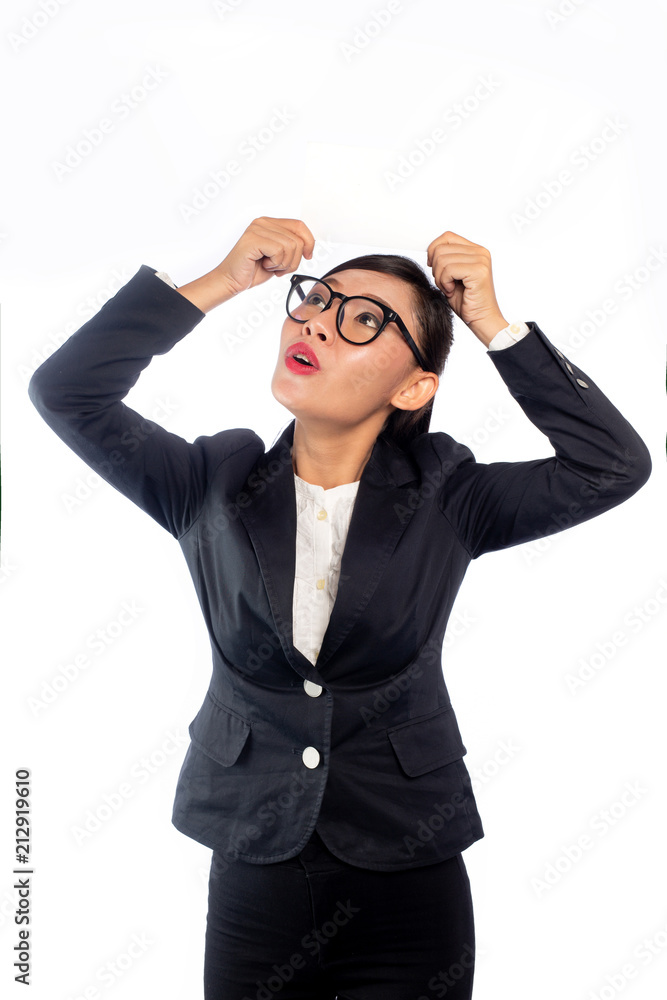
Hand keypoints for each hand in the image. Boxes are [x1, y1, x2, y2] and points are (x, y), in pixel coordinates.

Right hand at [214, 216, 315, 296]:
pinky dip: (275, 264)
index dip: (309, 242)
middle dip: (294, 260)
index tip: (307, 256)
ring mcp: (257, 229)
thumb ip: (291, 246)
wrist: (231, 280)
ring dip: (284, 263)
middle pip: (298, 239)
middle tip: (279, 267)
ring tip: (270, 266)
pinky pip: (279, 250)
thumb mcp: (279, 256)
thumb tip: (309, 244)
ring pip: (291, 246)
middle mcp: (263, 222)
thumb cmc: (252, 270)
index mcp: (270, 223)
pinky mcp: (253, 239)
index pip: (299, 226)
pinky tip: (265, 265)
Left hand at [426, 231, 507, 345]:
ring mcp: (481, 260)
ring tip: (449, 288)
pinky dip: (444, 283)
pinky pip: (448, 269)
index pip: (447, 236)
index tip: (433, 266)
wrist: (480, 320)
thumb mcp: (451, 275)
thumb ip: (445, 259)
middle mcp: (480, 252)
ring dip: (440, 278)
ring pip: (442, 259)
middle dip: (436, 269)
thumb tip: (430, 250)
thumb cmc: (466, 301)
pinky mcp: (478, 271)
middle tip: (444, 283)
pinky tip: (452, 291)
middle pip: (441, 248)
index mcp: (475, 250)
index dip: (433, 250)